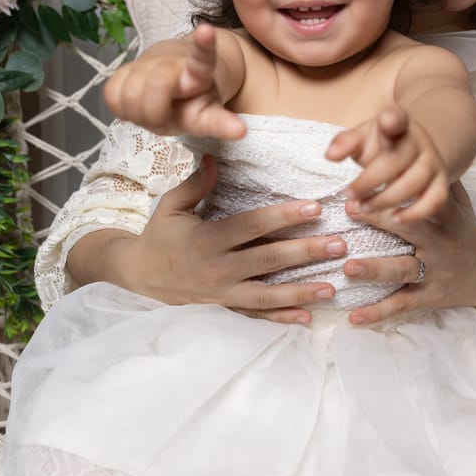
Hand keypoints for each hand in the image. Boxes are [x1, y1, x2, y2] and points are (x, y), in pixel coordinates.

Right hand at [84, 155, 347, 323]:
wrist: (136, 279)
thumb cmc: (158, 238)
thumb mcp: (171, 206)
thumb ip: (196, 184)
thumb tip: (216, 157)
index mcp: (207, 239)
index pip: (252, 226)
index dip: (283, 216)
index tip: (314, 207)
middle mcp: (218, 269)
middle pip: (268, 260)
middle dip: (305, 252)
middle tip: (339, 245)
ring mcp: (222, 294)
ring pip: (267, 295)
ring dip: (301, 291)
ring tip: (332, 286)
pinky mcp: (224, 310)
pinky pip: (256, 317)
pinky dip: (281, 318)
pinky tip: (307, 317)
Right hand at [104, 25, 244, 138]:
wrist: (175, 78)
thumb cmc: (193, 103)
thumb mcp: (210, 114)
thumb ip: (220, 123)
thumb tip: (239, 131)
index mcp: (200, 71)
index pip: (202, 57)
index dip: (204, 45)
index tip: (206, 32)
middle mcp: (172, 62)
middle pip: (156, 85)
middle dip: (156, 112)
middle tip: (163, 116)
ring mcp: (147, 64)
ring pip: (130, 96)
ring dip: (138, 113)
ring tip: (152, 111)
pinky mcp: (126, 69)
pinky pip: (112, 95)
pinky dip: (120, 107)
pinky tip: (134, 106)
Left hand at [326, 104, 449, 221]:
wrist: (418, 148)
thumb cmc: (383, 145)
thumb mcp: (363, 138)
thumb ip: (345, 143)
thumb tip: (330, 156)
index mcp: (397, 125)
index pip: (396, 118)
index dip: (392, 119)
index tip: (386, 120)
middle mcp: (418, 143)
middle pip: (395, 161)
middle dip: (368, 181)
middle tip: (348, 193)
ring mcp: (433, 163)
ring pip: (414, 183)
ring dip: (385, 200)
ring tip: (363, 208)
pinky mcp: (441, 183)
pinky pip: (435, 201)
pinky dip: (415, 213)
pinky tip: (395, 218)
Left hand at [338, 182, 475, 324]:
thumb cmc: (464, 230)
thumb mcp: (457, 201)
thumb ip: (436, 177)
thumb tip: (414, 140)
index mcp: (442, 215)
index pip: (419, 196)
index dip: (394, 186)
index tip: (366, 176)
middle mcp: (439, 243)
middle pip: (410, 228)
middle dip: (379, 219)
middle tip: (350, 209)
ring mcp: (434, 272)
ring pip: (404, 270)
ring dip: (376, 269)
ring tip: (349, 268)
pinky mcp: (429, 298)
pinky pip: (402, 305)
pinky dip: (377, 313)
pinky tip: (352, 318)